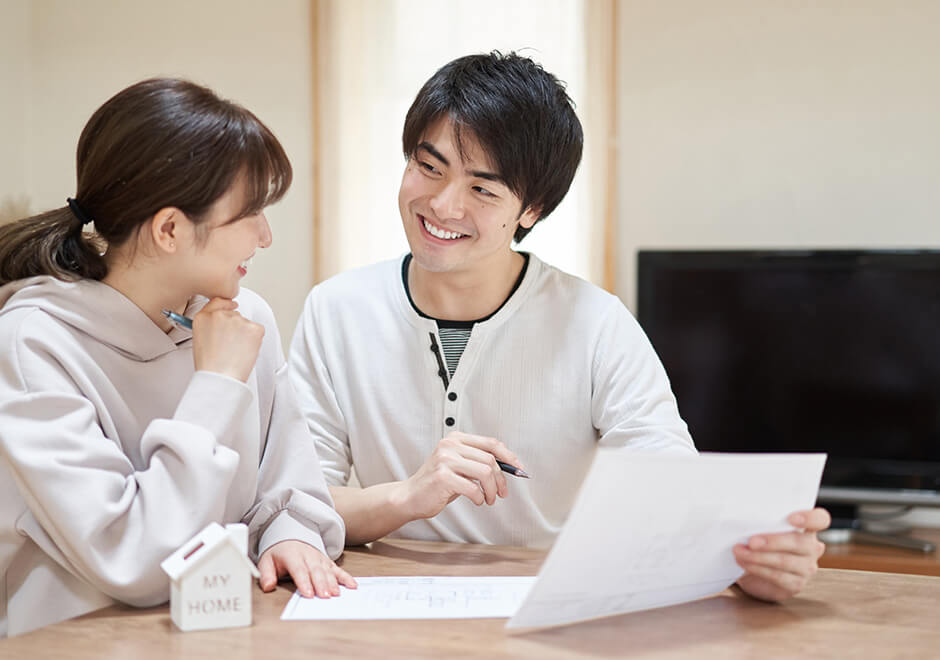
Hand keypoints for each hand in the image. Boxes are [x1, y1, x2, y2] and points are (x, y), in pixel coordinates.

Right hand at [191, 297, 263, 381]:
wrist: (220, 377)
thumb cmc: (210, 366)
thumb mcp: (200, 340)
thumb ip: (210, 326)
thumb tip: (222, 324)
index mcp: (203, 317)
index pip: (217, 302)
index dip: (226, 304)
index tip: (231, 306)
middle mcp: (220, 315)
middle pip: (234, 315)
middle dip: (236, 327)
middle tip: (231, 346)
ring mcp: (238, 320)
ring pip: (246, 324)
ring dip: (245, 335)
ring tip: (236, 351)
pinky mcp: (254, 327)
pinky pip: (258, 331)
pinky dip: (255, 340)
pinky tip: (245, 351)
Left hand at [257, 540, 356, 597]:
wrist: (290, 537)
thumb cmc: (279, 553)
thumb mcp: (266, 561)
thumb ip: (266, 574)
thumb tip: (268, 587)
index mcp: (292, 555)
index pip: (299, 569)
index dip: (304, 582)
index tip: (308, 594)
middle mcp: (308, 556)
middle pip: (316, 571)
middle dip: (321, 584)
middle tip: (325, 597)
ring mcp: (319, 558)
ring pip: (327, 570)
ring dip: (333, 582)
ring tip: (336, 594)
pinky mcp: (327, 562)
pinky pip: (337, 569)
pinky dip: (346, 577)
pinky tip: (352, 585)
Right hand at [400, 431, 525, 519]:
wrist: (410, 497)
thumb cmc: (436, 483)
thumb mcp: (459, 466)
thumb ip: (478, 462)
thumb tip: (508, 466)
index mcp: (455, 439)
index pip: (491, 443)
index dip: (508, 456)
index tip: (518, 468)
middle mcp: (450, 445)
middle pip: (490, 460)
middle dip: (501, 479)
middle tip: (501, 493)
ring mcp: (445, 459)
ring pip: (485, 472)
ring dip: (491, 490)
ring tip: (488, 498)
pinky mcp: (442, 476)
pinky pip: (473, 488)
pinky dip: (480, 497)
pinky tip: (477, 500)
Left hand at [733, 507, 830, 601]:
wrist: (754, 572)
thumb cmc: (760, 544)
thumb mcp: (761, 530)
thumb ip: (761, 523)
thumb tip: (744, 519)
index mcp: (807, 528)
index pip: (820, 520)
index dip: (809, 518)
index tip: (791, 519)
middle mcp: (812, 547)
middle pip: (799, 542)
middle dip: (772, 541)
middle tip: (751, 542)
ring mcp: (807, 567)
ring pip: (785, 561)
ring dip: (758, 557)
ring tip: (739, 552)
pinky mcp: (796, 584)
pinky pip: (777, 576)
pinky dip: (757, 568)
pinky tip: (744, 563)